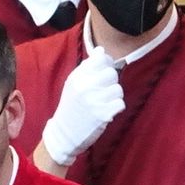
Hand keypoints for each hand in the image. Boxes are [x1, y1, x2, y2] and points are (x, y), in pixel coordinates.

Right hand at [40, 46, 124, 168]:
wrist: (63, 134)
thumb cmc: (71, 107)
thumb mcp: (73, 84)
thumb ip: (88, 67)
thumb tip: (101, 50)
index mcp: (77, 77)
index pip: (102, 59)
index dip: (106, 65)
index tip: (101, 75)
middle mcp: (85, 87)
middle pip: (112, 73)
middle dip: (110, 83)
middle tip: (101, 93)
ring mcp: (94, 101)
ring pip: (118, 89)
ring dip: (114, 97)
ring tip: (102, 103)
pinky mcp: (103, 114)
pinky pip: (120, 104)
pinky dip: (115, 108)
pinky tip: (105, 112)